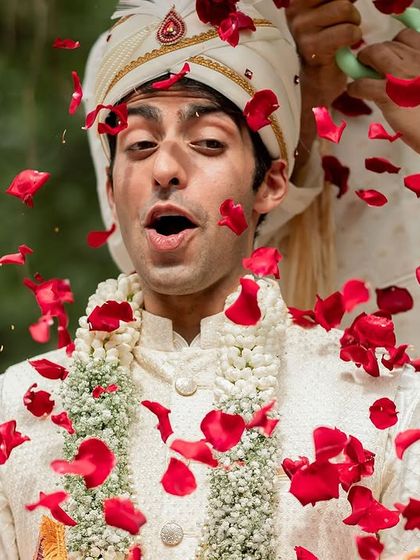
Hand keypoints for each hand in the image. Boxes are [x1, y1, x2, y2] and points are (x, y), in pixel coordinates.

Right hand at [286, 0, 361, 104]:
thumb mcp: (328, 11)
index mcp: (298, 1)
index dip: (344, 0)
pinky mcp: (312, 48)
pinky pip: (347, 31)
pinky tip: (346, 45)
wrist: (319, 78)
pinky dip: (354, 36)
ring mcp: (301, 30)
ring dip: (353, 22)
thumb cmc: (327, 41)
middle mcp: (295, 12)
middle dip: (350, 8)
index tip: (344, 8)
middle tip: (343, 24)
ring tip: (345, 35)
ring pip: (344, 8)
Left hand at [347, 29, 419, 152]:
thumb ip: (417, 72)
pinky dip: (355, 87)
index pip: (406, 37)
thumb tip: (400, 73)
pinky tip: (356, 92)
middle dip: (375, 54)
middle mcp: (417, 60)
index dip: (394, 46)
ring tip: (360, 74)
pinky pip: (362, 83)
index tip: (389, 58)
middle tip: (369, 66)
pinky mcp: (389, 95)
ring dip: (363, 62)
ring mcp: (402, 75)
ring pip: (374, 53)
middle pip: (388, 45)